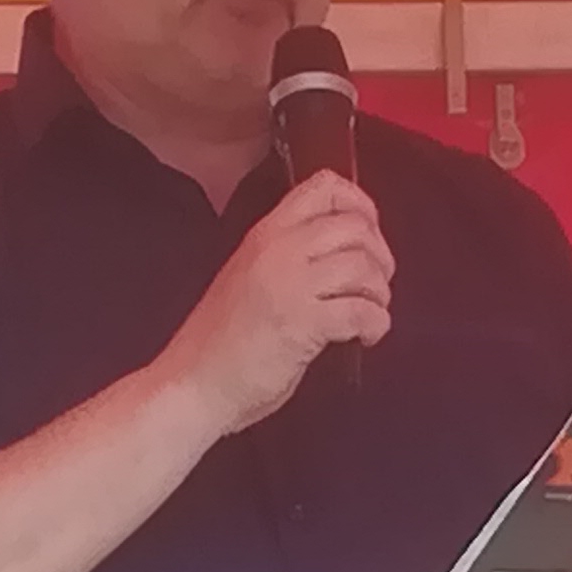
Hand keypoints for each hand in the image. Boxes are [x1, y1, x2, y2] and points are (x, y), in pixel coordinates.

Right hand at [167, 174, 393, 433]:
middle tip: (375, 286)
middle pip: (354, 225)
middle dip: (379, 256)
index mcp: (265, 235)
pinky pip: (362, 310)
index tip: (368, 235)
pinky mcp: (303, 323)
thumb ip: (289, 260)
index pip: (324, 187)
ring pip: (363, 266)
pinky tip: (365, 337)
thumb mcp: (250, 279)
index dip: (360, 204)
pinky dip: (376, 323)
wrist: (192, 385)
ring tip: (369, 314)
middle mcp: (278, 249)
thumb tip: (342, 259)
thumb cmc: (220, 344)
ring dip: (379, 293)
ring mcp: (289, 284)